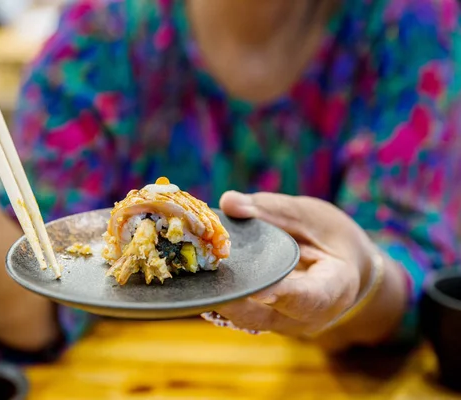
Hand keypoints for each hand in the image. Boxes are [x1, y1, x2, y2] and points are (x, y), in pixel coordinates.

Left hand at [206, 191, 377, 338]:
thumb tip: (228, 201)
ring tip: (193, 278)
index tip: (254, 289)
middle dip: (233, 301)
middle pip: (265, 316)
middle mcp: (308, 317)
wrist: (345, 266)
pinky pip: (241, 312)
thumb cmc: (332, 238)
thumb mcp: (309, 215)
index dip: (280, 294)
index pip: (307, 298)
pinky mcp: (266, 320)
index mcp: (334, 289)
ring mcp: (285, 324)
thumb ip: (270, 209)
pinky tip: (199, 280)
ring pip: (247, 319)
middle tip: (202, 281)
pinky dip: (223, 296)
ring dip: (220, 299)